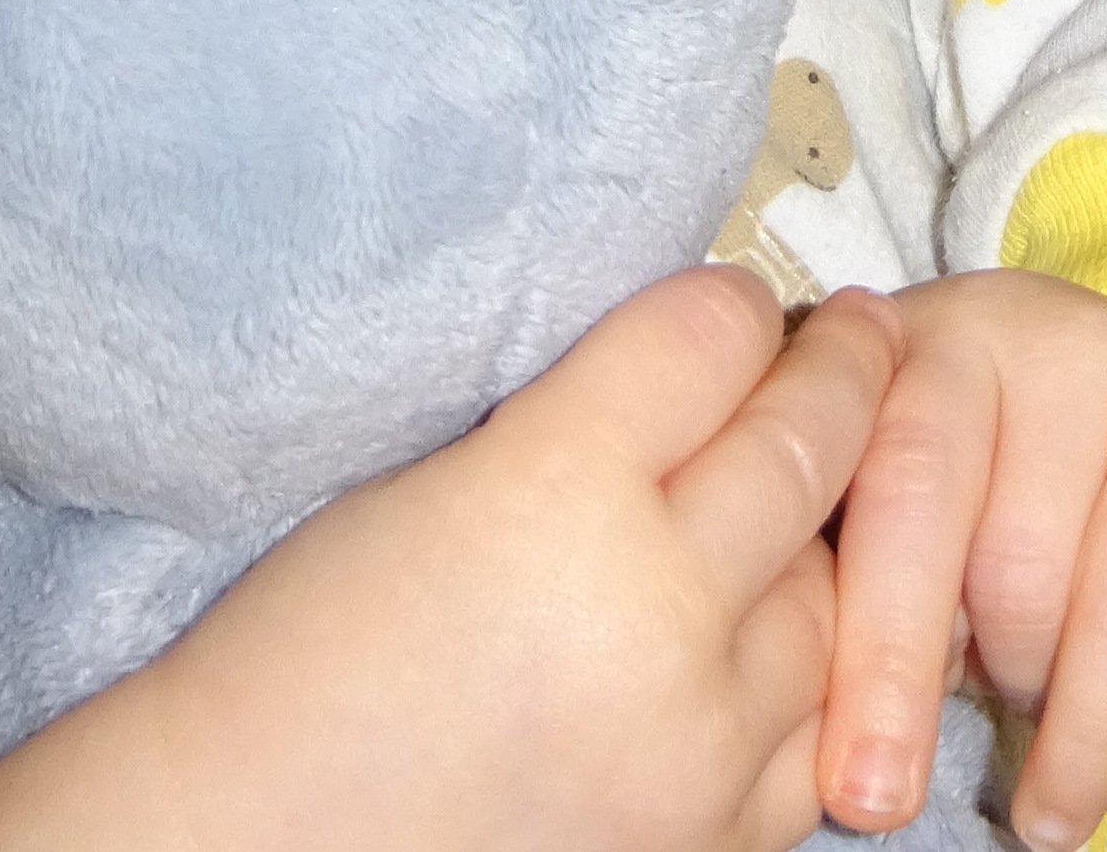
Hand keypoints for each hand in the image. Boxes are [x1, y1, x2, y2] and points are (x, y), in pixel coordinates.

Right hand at [0, 269, 901, 851]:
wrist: (249, 843)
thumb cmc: (298, 664)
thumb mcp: (426, 483)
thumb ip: (578, 423)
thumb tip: (704, 374)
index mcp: (553, 493)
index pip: (710, 341)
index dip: (732, 309)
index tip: (741, 308)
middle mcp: (649, 614)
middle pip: (804, 447)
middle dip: (839, 379)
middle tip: (858, 343)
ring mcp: (695, 744)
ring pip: (837, 594)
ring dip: (830, 535)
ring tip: (812, 496)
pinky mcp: (707, 841)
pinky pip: (816, 733)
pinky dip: (814, 678)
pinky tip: (779, 639)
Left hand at [820, 272, 1106, 851]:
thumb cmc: (1044, 496)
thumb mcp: (935, 509)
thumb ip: (862, 562)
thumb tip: (802, 715)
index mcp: (876, 348)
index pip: (812, 467)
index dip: (793, 606)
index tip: (767, 730)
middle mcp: (975, 330)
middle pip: (911, 502)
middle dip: (882, 663)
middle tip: (868, 798)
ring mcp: (1091, 364)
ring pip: (1020, 570)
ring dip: (1012, 675)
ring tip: (1019, 690)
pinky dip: (1086, 733)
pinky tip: (1057, 810)